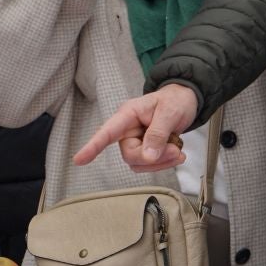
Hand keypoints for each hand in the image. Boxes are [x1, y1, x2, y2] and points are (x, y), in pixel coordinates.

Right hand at [73, 83, 199, 170]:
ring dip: (161, 162)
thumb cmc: (175, 100)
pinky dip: (164, 163)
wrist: (186, 101)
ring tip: (178, 151)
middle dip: (153, 158)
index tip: (79, 160)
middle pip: (129, 154)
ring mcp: (135, 140)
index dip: (92, 146)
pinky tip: (176, 154)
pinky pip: (148, 165)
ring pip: (139, 163)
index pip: (106, 132)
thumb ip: (158, 133)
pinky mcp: (144, 149)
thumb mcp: (169, 112)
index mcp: (128, 114)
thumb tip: (147, 156)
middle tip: (175, 150)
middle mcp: (127, 129)